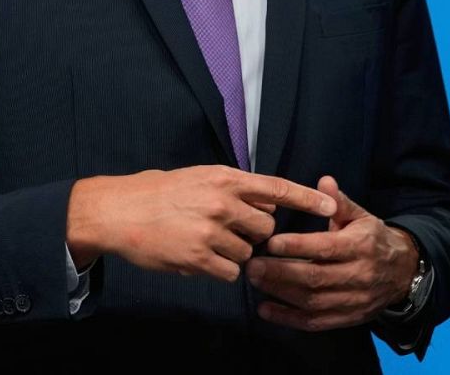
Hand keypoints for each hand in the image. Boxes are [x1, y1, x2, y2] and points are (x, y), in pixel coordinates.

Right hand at [66, 166, 335, 280]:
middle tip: (229, 230)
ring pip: (248, 253)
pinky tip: (199, 257)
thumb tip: (266, 203)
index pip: (276, 188)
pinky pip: (230, 272)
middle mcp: (222, 202)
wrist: (118, 211)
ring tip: (204, 241)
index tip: (331, 206)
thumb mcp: (200, 177)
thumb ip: (234, 189)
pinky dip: (219, 270)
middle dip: (255, 234)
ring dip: (234, 253)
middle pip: (266, 228)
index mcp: (225, 178)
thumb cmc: (160, 193)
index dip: (307, 198)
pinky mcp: (198, 257)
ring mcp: (211, 231)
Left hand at [247, 176, 418, 331]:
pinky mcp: (347, 318)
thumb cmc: (373, 239)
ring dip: (280, 294)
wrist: (403, 272)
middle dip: (280, 273)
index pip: (325, 247)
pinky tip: (265, 309)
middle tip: (252, 265)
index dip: (297, 246)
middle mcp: (359, 274)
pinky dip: (288, 318)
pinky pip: (315, 322)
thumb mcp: (361, 217)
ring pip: (313, 301)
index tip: (271, 242)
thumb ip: (340, 202)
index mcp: (361, 245)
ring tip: (255, 281)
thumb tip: (324, 181)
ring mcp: (353, 300)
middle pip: (316, 278)